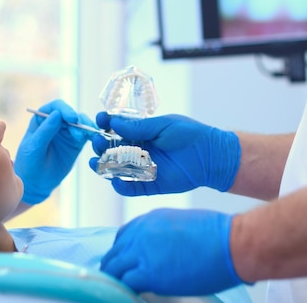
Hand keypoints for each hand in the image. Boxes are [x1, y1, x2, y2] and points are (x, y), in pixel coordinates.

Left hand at [15, 99, 93, 203]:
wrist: (36, 183)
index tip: (72, 118)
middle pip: (71, 113)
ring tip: (86, 137)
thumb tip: (57, 114)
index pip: (56, 107)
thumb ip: (45, 131)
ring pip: (81, 122)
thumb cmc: (29, 164)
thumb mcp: (33, 148)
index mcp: (42, 119)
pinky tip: (94, 139)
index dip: (65, 109)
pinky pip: (86, 135)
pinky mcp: (76, 143)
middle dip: (78, 120)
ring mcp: (67, 132)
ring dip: (86, 127)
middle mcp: (56, 122)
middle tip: (80, 133)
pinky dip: (91, 135)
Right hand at [89, 112, 240, 194]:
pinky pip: (129, 187)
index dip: (107, 123)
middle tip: (98, 141)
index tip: (100, 119)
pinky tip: (114, 179)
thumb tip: (114, 123)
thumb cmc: (190, 135)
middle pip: (112, 148)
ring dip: (104, 165)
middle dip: (101, 144)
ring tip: (96, 162)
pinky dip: (120, 186)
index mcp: (142, 132)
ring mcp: (143, 167)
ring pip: (116, 168)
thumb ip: (139, 126)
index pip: (117, 128)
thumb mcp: (163, 125)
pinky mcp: (149, 185)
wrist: (210, 157)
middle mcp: (139, 150)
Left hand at [101, 208, 243, 295]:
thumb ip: (165, 236)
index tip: (124, 263)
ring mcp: (142, 252)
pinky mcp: (149, 273)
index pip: (123, 236)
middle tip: (117, 280)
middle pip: (115, 253)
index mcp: (150, 219)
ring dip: (115, 280)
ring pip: (113, 269)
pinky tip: (130, 295)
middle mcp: (141, 232)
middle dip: (114, 267)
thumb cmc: (219, 235)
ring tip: (119, 291)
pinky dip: (124, 291)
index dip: (122, 253)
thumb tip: (162, 251)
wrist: (231, 243)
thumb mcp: (182, 224)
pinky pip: (124, 284)